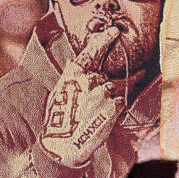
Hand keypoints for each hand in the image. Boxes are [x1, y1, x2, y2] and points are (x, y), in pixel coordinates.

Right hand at [40, 26, 124, 167]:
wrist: (64, 146)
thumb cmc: (58, 120)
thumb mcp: (59, 94)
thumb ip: (69, 76)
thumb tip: (73, 61)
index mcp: (73, 74)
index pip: (91, 51)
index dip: (104, 40)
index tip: (115, 31)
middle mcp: (89, 80)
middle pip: (104, 77)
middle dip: (102, 88)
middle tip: (92, 103)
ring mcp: (102, 92)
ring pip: (112, 90)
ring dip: (107, 101)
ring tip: (93, 115)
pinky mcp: (113, 107)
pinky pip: (120, 103)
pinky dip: (114, 111)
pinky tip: (101, 119)